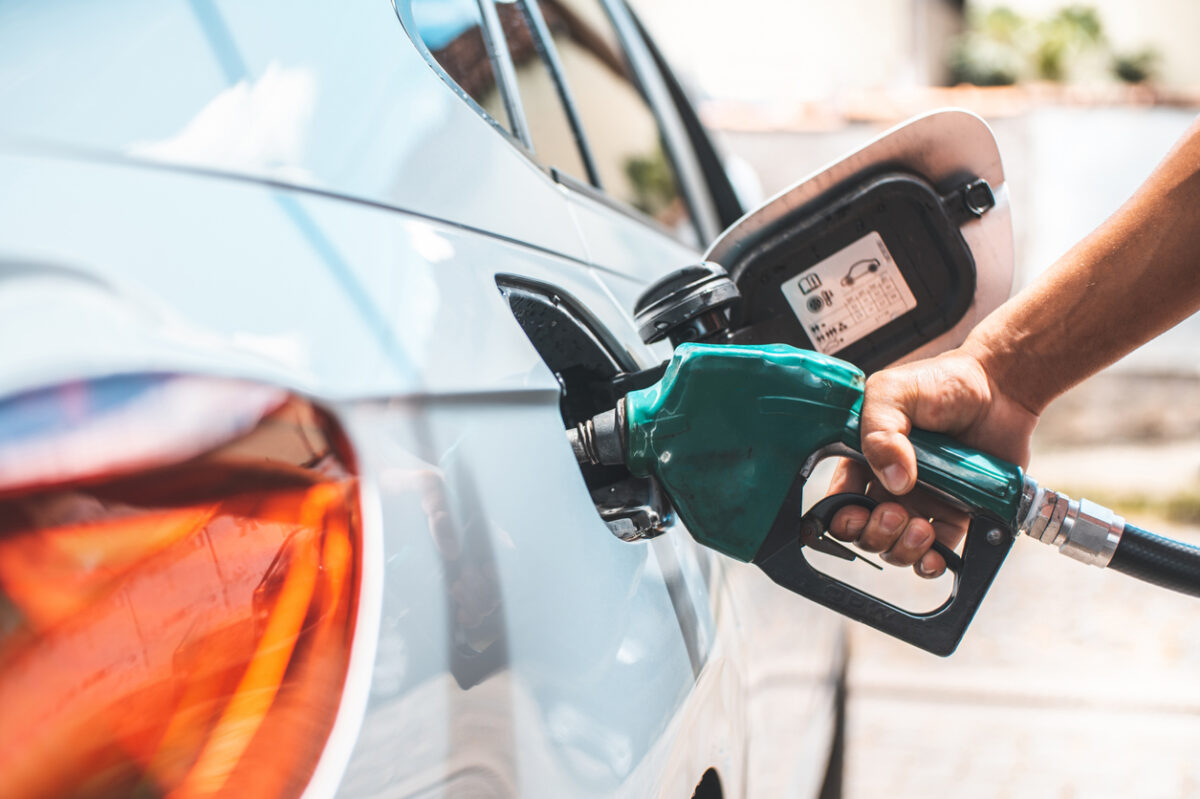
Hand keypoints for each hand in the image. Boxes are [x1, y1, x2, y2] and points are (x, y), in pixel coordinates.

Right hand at [825, 345, 1037, 576]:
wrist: (1000, 388)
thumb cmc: (943, 382)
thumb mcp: (893, 393)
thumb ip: (879, 431)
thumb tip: (895, 480)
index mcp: (864, 458)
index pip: (839, 501)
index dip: (841, 517)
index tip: (856, 512)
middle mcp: (889, 485)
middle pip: (866, 532)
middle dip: (874, 534)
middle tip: (893, 513)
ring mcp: (923, 502)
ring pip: (897, 547)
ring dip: (903, 548)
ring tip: (920, 527)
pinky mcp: (956, 515)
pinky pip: (938, 551)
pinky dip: (932, 563)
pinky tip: (935, 554)